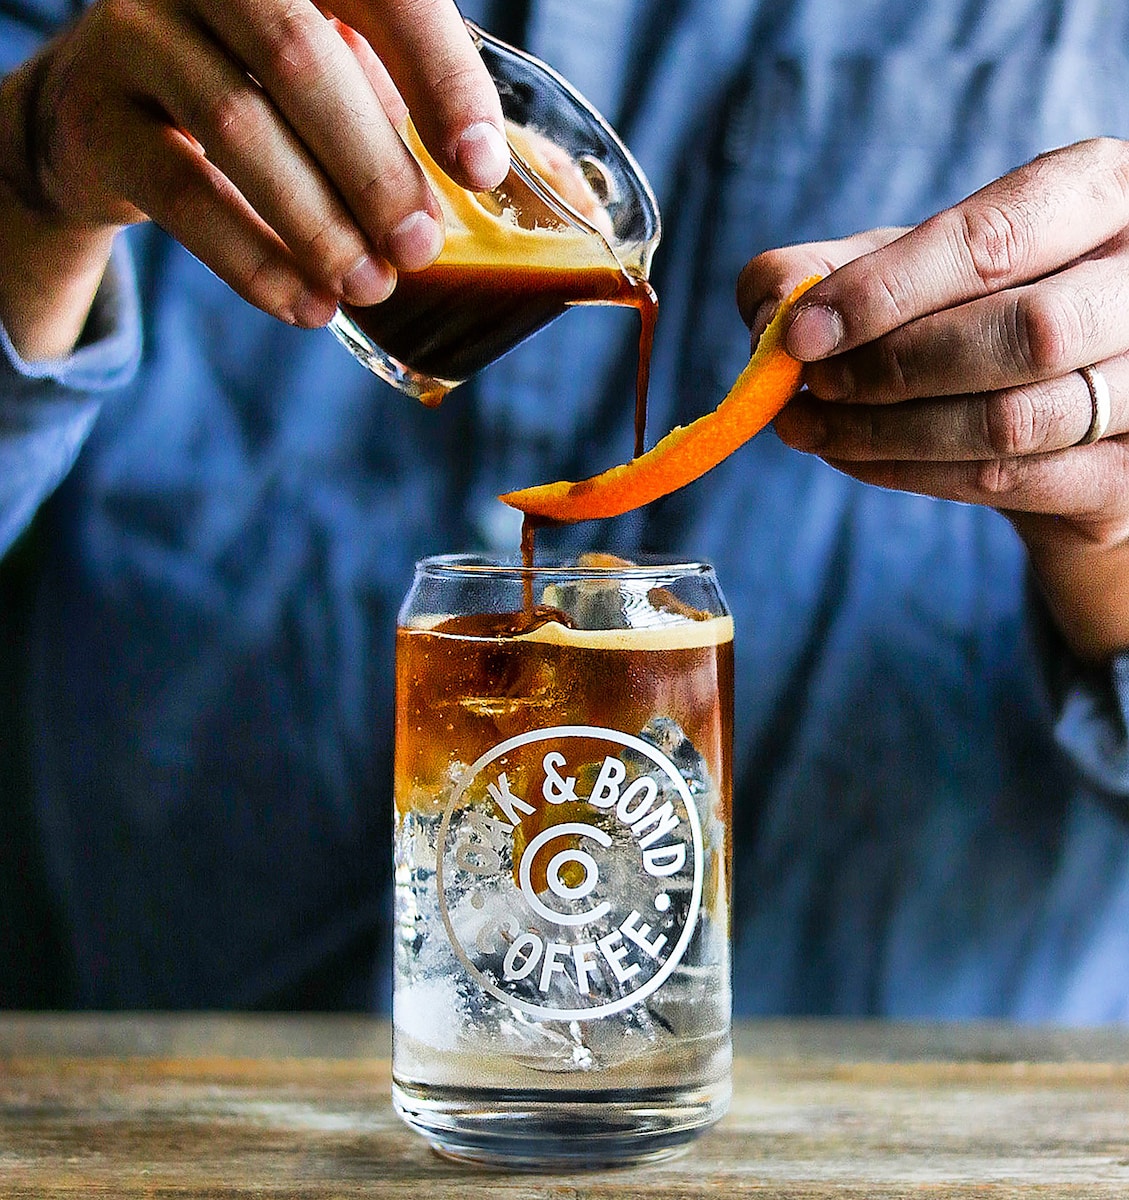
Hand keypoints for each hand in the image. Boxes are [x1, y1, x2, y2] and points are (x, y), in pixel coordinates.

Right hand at [0, 0, 507, 342]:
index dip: (439, 76)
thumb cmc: (271, 92)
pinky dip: (254, 261)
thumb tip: (565, 188)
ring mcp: (137, 33)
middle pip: (300, 57)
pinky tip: (308, 305)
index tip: (481, 168)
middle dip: (375, 169)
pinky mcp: (98, 116)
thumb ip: (432, 112)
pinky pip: (181, 193)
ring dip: (319, 224)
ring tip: (371, 286)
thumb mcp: (354, 78)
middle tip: (420, 250)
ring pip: (237, 126)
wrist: (120, 112)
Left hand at [737, 138, 1128, 659]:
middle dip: (892, 370)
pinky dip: (917, 475)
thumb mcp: (904, 269)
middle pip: (1023, 334)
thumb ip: (825, 269)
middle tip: (808, 389)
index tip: (800, 335)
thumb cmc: (974, 313)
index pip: (995, 238)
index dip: (886, 290)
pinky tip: (858, 459)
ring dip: (892, 434)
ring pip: (1016, 421)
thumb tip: (771, 306)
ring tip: (816, 429)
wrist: (1059, 412)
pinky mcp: (1128, 472)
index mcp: (1099, 193)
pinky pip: (1015, 481)